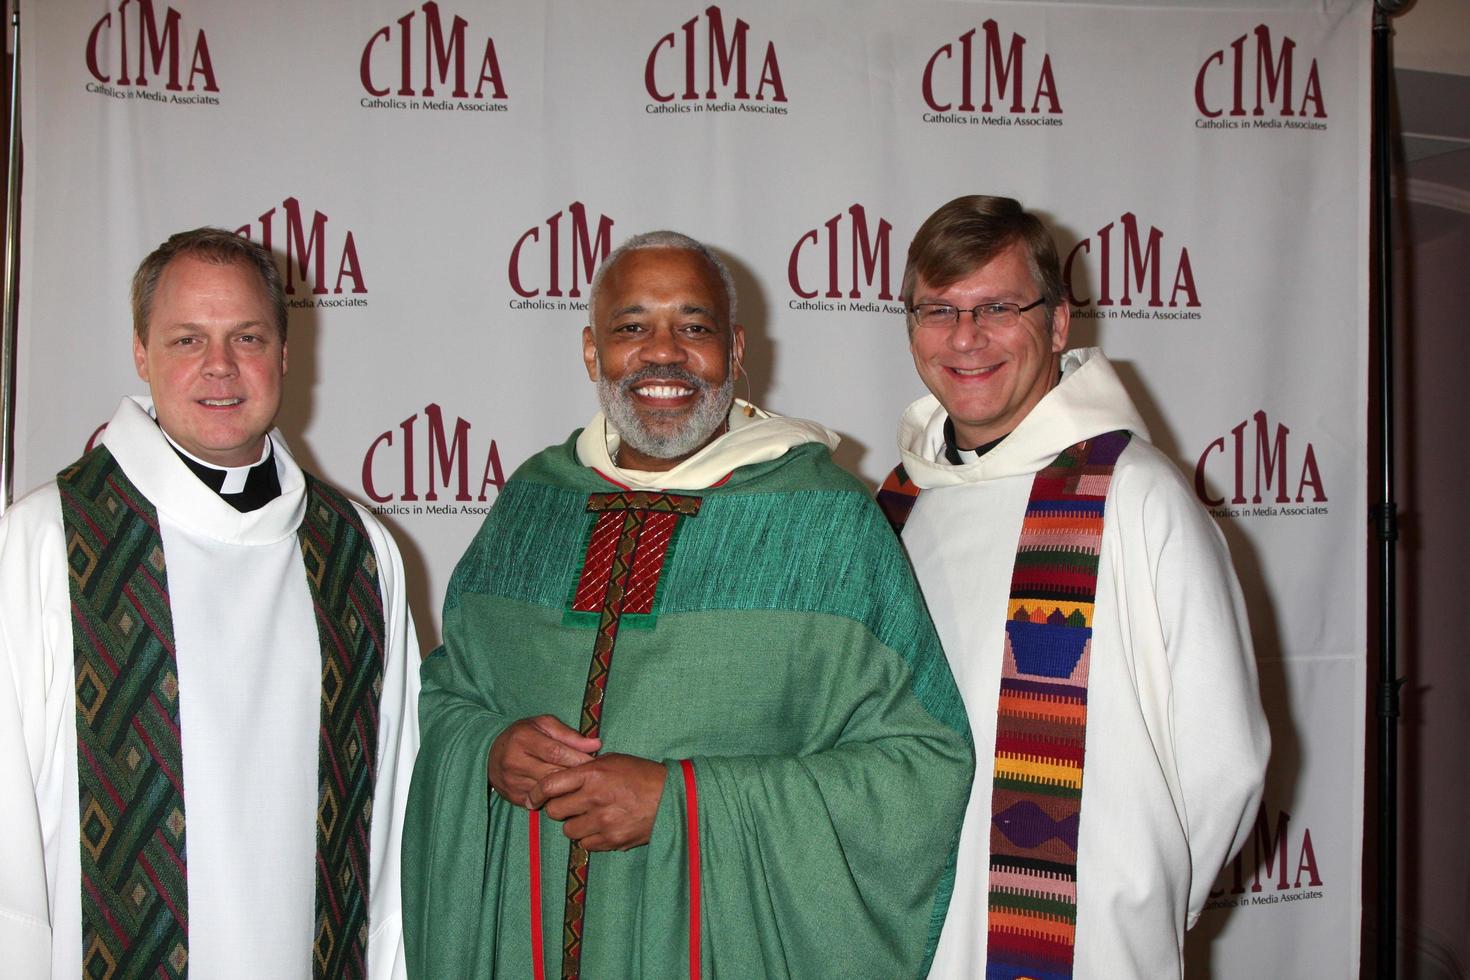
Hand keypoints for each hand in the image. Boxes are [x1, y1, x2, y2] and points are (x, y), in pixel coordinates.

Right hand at [488, 715, 600, 806]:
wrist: (490, 754)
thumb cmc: (523, 735)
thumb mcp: (543, 725)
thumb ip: (569, 734)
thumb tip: (596, 744)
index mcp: (523, 738)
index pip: (555, 752)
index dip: (577, 758)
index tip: (594, 761)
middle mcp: (514, 761)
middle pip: (553, 774)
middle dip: (575, 775)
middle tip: (593, 776)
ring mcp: (512, 781)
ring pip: (548, 791)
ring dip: (567, 789)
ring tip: (582, 785)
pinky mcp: (513, 796)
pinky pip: (540, 801)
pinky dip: (555, 798)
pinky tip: (565, 793)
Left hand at [528, 754, 666, 851]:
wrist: (672, 798)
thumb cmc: (642, 775)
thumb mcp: (613, 761)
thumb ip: (586, 769)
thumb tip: (561, 778)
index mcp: (593, 773)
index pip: (550, 784)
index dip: (537, 793)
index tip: (533, 798)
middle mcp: (594, 797)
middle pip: (555, 811)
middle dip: (559, 809)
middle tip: (571, 805)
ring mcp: (603, 821)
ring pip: (568, 831)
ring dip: (575, 825)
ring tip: (590, 816)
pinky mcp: (612, 840)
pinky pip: (586, 844)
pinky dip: (590, 837)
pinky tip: (602, 827)